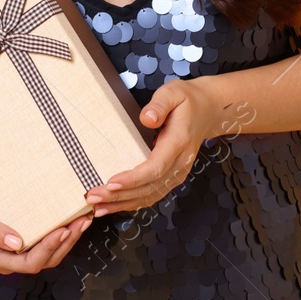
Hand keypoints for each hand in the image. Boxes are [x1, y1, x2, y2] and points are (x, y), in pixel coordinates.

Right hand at [0, 180, 92, 273]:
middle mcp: (11, 260)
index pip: (28, 263)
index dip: (48, 249)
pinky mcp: (33, 241)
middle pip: (45, 261)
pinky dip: (67, 233)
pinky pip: (52, 244)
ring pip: (53, 255)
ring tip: (84, 219)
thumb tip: (15, 244)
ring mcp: (23, 252)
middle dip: (65, 243)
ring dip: (71, 239)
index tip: (63, 230)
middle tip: (81, 222)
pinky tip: (78, 219)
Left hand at [83, 77, 218, 215]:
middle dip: (119, 196)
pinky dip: (131, 203)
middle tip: (92, 197)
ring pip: (149, 196)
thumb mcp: (173, 92)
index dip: (133, 179)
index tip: (111, 183)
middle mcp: (179, 163)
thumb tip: (147, 119)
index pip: (156, 167)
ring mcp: (176, 173)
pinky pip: (151, 195)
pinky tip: (112, 205)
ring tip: (96, 207)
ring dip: (122, 204)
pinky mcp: (171, 177)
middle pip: (149, 187)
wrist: (208, 111)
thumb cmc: (187, 100)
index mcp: (179, 142)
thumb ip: (160, 104)